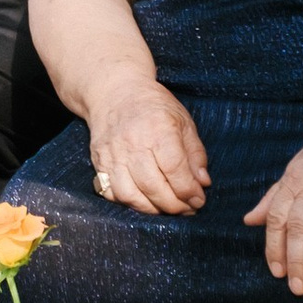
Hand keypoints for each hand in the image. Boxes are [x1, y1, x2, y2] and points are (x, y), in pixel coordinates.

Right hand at [88, 79, 210, 215]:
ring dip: (152, 209)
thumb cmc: (154, 106)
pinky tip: (144, 201)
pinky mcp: (99, 162)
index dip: (189, 191)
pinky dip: (129, 204)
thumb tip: (203, 183)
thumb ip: (195, 154)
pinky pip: (112, 193)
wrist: (114, 92)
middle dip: (174, 206)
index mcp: (158, 129)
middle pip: (153, 187)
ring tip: (166, 208)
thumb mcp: (183, 122)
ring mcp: (112, 154)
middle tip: (186, 209)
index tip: (199, 200)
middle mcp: (133, 142)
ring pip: (131, 195)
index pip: (175, 170)